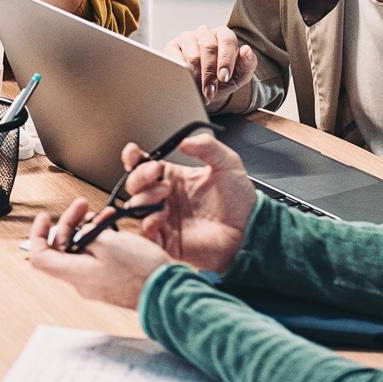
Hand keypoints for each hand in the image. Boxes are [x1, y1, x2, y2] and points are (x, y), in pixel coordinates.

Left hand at [27, 210, 172, 308]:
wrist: (168, 292)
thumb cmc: (142, 271)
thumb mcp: (109, 242)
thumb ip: (87, 233)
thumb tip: (80, 230)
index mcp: (75, 273)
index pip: (39, 257)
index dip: (37, 235)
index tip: (45, 217)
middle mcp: (81, 281)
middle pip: (62, 248)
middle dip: (71, 223)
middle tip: (83, 206)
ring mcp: (96, 282)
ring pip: (80, 250)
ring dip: (89, 228)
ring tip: (105, 215)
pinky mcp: (109, 280)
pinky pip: (96, 257)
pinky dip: (101, 240)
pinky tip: (113, 227)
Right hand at [117, 130, 254, 272]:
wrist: (250, 230)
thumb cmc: (240, 202)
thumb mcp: (227, 164)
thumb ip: (207, 146)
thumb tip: (184, 141)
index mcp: (173, 178)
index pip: (142, 165)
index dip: (133, 157)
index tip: (134, 152)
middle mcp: (164, 198)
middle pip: (134, 184)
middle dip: (140, 176)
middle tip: (156, 173)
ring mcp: (163, 219)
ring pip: (135, 207)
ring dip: (143, 197)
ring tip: (163, 194)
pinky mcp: (166, 240)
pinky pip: (145, 233)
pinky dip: (147, 222)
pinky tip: (161, 215)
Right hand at [165, 25, 257, 109]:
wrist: (205, 87)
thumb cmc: (222, 79)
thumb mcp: (239, 76)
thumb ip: (247, 64)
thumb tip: (246, 50)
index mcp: (224, 35)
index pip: (227, 40)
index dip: (226, 60)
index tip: (224, 78)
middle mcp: (205, 33)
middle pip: (209, 47)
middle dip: (210, 72)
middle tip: (210, 91)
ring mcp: (188, 38)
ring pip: (192, 53)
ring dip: (196, 75)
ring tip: (199, 90)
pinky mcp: (172, 47)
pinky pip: (175, 58)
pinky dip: (182, 73)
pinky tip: (186, 83)